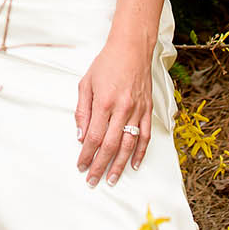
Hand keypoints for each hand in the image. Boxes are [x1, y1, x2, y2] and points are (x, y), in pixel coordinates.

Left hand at [74, 37, 152, 186]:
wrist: (131, 49)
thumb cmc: (106, 64)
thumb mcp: (86, 83)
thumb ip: (82, 111)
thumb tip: (81, 136)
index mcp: (103, 102)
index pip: (93, 137)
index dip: (86, 155)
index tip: (81, 166)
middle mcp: (122, 109)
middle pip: (110, 146)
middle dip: (100, 166)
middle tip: (93, 180)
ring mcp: (137, 111)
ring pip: (128, 145)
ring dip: (119, 165)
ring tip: (112, 179)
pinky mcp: (148, 110)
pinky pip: (145, 136)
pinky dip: (140, 152)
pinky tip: (134, 164)